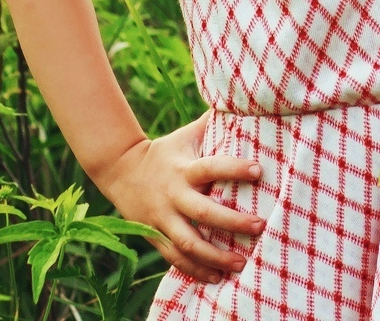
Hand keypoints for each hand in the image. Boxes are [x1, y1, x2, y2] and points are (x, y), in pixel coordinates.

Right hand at [92, 115, 263, 282]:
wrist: (120, 170)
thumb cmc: (165, 151)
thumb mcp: (185, 135)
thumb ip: (212, 123)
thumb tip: (240, 100)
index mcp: (183, 170)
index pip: (211, 168)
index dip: (234, 168)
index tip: (259, 170)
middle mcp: (173, 196)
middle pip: (203, 213)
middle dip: (232, 222)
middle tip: (260, 227)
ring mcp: (162, 219)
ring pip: (188, 244)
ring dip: (215, 257)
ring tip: (242, 264)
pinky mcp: (154, 236)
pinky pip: (175, 259)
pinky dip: (195, 271)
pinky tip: (216, 279)